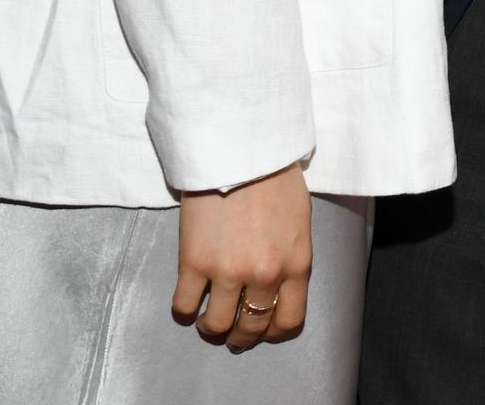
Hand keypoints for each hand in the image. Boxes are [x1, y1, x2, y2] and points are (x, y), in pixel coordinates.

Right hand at [172, 162, 312, 350]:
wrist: (241, 148)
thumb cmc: (275, 178)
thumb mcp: (300, 222)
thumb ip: (291, 259)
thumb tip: (277, 288)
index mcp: (297, 264)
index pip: (289, 321)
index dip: (273, 332)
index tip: (263, 330)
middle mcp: (265, 274)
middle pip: (251, 327)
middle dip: (242, 336)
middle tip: (232, 333)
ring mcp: (228, 270)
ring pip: (217, 325)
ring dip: (212, 328)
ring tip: (208, 320)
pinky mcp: (194, 262)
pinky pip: (185, 305)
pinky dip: (185, 311)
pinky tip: (188, 304)